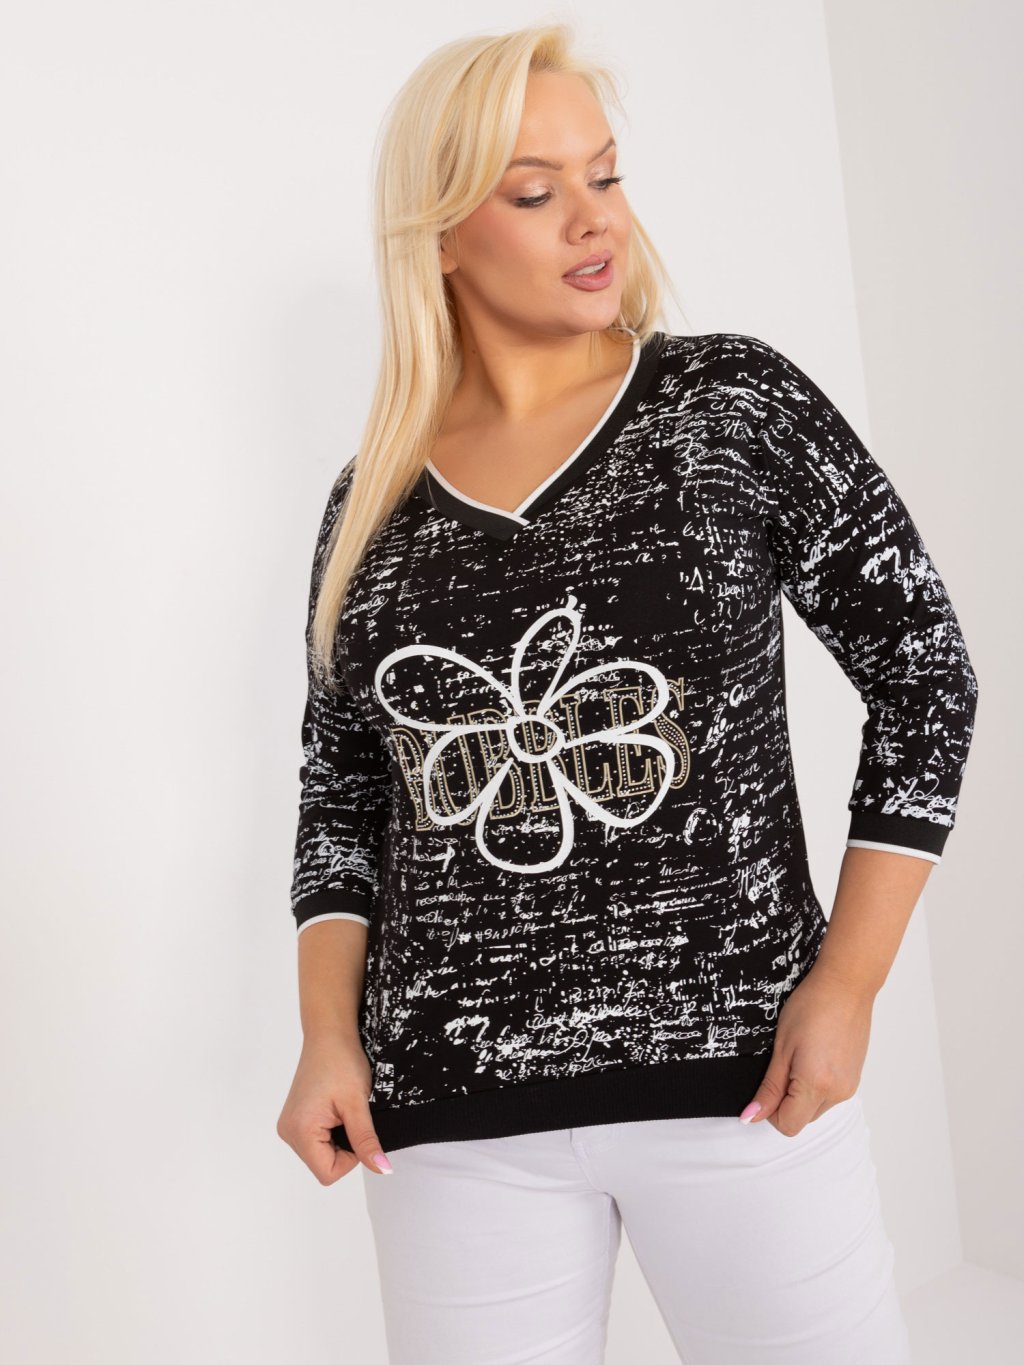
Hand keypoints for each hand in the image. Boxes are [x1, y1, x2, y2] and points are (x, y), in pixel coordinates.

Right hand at [277, 1033, 391, 1183]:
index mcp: (300, 1131)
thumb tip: (382, 1169)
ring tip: (341, 1109)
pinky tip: (334, 1109)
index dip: (351, 1158)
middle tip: (350, 1115)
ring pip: (320, 1154)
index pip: (328, 1173)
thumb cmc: (342, 1061)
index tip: (357, 1128)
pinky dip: (330, 1132)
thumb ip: (366, 1140)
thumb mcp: (358, 1103)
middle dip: (344, 1147)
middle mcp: (288, 1132)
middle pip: (322, 1165)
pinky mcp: (294, 1119)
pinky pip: (315, 1141)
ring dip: (337, 1139)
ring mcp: (289, 1125)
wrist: (329, 1034)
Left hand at [739, 964, 873, 1135]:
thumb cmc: (811, 1007)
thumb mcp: (781, 1048)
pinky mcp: (854, 1079)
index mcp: (816, 1085)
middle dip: (785, 1102)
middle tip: (782, 1065)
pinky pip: (829, 1096)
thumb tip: (752, 1116)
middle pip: (802, 1119)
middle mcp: (837, 1093)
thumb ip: (769, 1088)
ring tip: (800, 1057)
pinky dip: (816, 1086)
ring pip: (815, 1108)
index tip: (765, 1087)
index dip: (769, 1111)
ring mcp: (849, 1087)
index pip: (788, 1125)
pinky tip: (813, 1057)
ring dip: (801, 1094)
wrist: (845, 986)